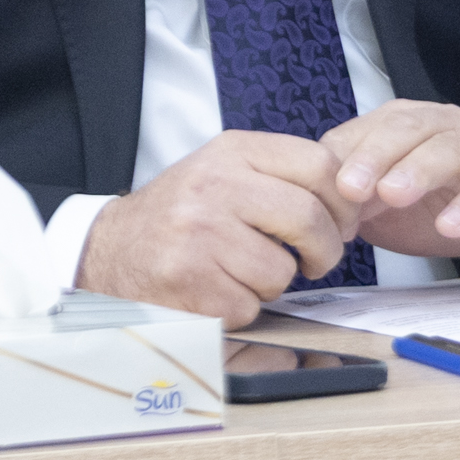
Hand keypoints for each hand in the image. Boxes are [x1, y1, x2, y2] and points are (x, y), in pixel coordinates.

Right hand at [77, 131, 360, 327]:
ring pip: (281, 271)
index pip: (320, 165)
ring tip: (246, 272)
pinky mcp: (188, 284)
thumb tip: (353, 202)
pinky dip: (244, 308)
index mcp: (232, 151)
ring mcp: (199, 235)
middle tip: (316, 262)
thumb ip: (281, 176)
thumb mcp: (225, 170)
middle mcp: (214, 186)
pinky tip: (219, 292)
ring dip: (275, 283)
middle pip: (309, 219)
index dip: (344, 203)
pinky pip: (250, 307)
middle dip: (326, 250)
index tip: (344, 224)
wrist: (107, 250)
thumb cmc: (182, 214)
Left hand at [325, 100, 459, 272]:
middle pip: (408, 128)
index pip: (367, 132)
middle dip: (374, 155)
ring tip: (393, 195)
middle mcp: (447, 129)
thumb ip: (354, 201)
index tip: (314, 195)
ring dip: (419, 169)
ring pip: (451, 147)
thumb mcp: (392, 203)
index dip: (340, 161)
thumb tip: (306, 214)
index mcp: (410, 128)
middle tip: (349, 188)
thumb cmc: (453, 201)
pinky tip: (453, 224)